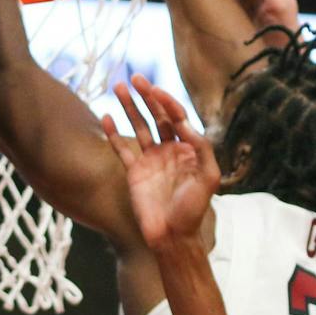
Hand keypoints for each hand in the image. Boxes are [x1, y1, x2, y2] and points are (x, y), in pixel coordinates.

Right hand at [101, 74, 218, 250]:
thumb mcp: (208, 178)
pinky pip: (122, 148)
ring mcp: (150, 160)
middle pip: (157, 116)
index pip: (177, 117)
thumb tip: (187, 125)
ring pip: (139, 126)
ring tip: (118, 87)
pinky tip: (106, 117)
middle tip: (135, 78)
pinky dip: (113, 133)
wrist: (173, 237)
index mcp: (188, 149)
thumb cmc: (194, 210)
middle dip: (146, 96)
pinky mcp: (134, 172)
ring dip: (129, 107)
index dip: (167, 102)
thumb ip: (202, 149)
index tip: (155, 90)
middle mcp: (169, 150)